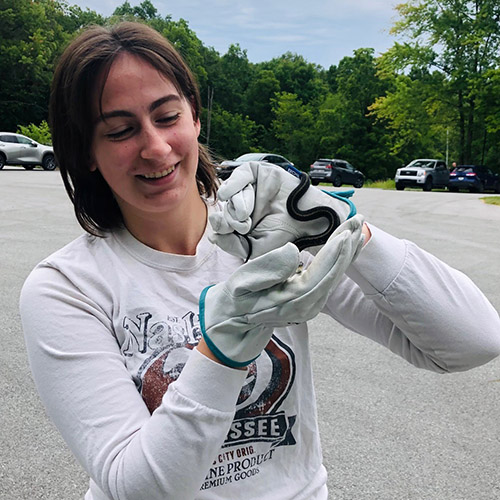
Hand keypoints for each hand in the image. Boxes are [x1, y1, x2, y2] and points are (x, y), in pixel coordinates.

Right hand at [200, 215, 364, 366]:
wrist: (235, 318)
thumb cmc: (237, 297)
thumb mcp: (243, 281)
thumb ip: (267, 269)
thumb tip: (294, 252)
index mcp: (292, 301)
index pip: (319, 274)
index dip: (333, 253)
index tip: (346, 233)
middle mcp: (307, 306)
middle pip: (333, 274)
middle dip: (347, 246)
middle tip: (357, 220)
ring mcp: (311, 307)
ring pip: (335, 276)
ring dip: (347, 251)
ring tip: (357, 227)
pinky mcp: (311, 302)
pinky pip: (330, 279)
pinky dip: (341, 260)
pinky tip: (348, 246)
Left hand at [209, 161, 356, 259]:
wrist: (309, 223)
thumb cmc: (284, 237)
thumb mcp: (254, 248)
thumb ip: (232, 244)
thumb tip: (213, 236)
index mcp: (241, 222)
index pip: (221, 222)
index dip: (222, 227)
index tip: (235, 233)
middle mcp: (243, 204)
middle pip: (225, 208)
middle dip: (231, 218)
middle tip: (245, 225)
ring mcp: (250, 188)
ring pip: (230, 193)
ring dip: (236, 206)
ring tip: (248, 215)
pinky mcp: (259, 173)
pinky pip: (239, 175)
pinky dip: (232, 184)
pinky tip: (227, 194)